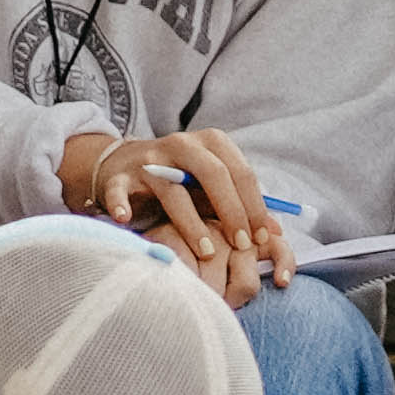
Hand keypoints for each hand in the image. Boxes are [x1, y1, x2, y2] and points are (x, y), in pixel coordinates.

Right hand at [59, 124, 281, 303]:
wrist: (124, 165)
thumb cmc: (178, 180)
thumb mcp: (211, 186)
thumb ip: (240, 205)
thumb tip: (276, 232)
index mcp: (210, 142)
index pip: (240, 171)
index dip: (254, 205)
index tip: (261, 237)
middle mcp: (181, 145)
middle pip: (213, 173)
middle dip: (231, 211)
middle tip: (241, 244)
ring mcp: (149, 159)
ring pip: (173, 189)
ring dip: (192, 223)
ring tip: (207, 252)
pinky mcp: (119, 176)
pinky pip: (119, 190)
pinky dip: (121, 204)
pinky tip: (126, 220)